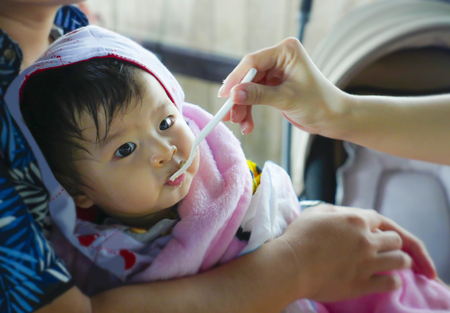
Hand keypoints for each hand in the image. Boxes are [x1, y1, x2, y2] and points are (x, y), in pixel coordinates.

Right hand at [219, 37, 345, 135]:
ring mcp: (275, 72)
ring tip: (241, 125)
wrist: (333, 118)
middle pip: (248, 76)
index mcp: (285, 51)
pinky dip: (249, 110)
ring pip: (249, 88)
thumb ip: (259, 95)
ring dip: (243, 107)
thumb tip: (234, 94)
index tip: (225, 96)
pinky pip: (254, 96)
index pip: (253, 62)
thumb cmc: (318, 104)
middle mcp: (279, 58)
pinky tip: (247, 125)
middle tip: (230, 115)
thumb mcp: (287, 99)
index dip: (237, 79)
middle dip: (239, 98)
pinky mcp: (273, 86)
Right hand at [277, 204, 435, 301]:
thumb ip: (337, 211)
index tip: (380, 235)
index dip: (382, 228)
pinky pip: (392, 283)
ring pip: (400, 260)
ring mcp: (365, 263)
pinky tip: (388, 280)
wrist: (290, 265)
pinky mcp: (361, 284)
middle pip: (396, 240)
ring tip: (396, 264)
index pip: (382, 221)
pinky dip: (394, 281)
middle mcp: (365, 240)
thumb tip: (348, 216)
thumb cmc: (298, 237)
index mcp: (355, 220)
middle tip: (386, 249)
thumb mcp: (315, 212)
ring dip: (400, 261)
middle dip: (393, 244)